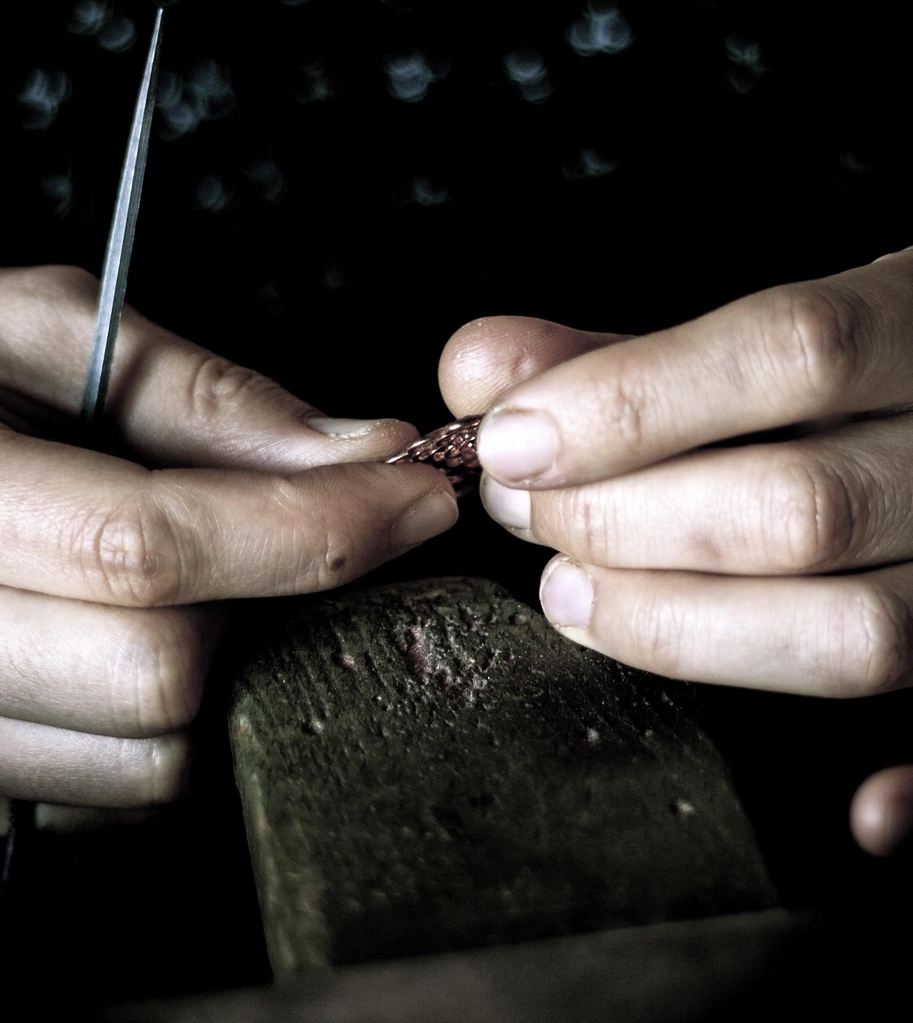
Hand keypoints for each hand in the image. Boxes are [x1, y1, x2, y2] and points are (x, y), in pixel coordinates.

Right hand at [0, 264, 456, 835]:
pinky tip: (125, 645)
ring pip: (142, 765)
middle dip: (266, 606)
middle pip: (163, 678)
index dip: (314, 527)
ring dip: (220, 678)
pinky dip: (152, 731)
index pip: (154, 548)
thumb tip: (352, 450)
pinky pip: (94, 797)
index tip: (412, 496)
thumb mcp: (21, 329)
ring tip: (192, 587)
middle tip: (291, 536)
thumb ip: (195, 392)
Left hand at [439, 247, 912, 855]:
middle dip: (620, 522)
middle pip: (800, 510)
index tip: (511, 442)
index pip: (790, 352)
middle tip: (525, 512)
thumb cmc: (836, 376)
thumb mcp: (741, 341)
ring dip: (681, 628)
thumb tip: (480, 368)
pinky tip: (858, 815)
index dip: (631, 404)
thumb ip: (616, 355)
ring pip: (860, 634)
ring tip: (569, 595)